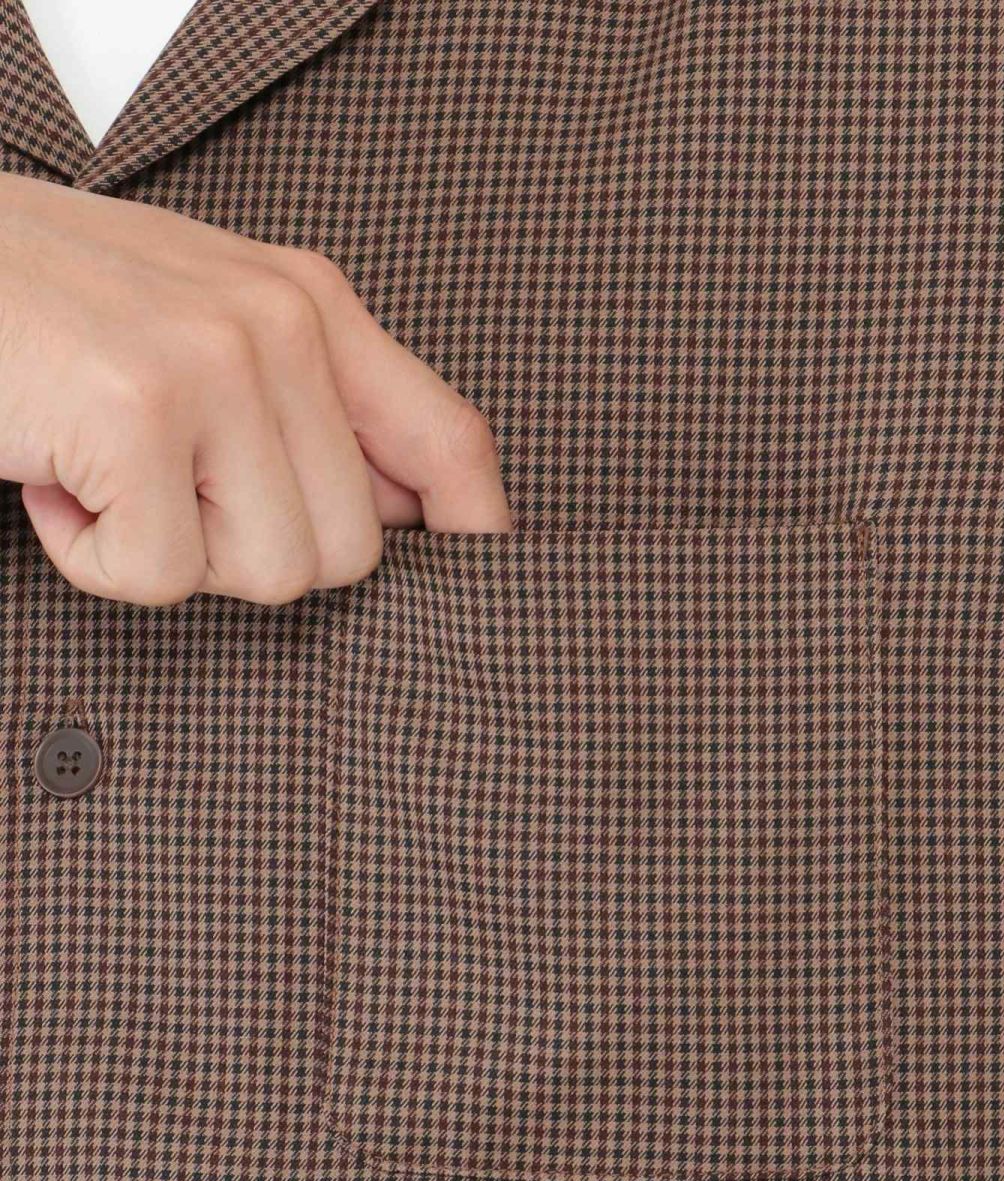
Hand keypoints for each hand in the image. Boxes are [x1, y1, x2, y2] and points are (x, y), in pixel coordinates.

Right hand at [0, 173, 511, 604]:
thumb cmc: (54, 305)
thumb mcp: (208, 327)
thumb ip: (315, 409)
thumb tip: (410, 515)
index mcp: (312, 304)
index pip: (449, 438)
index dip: (476, 529)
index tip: (473, 578)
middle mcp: (282, 325)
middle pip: (350, 550)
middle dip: (250, 551)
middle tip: (168, 487)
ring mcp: (216, 365)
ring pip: (269, 574)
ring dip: (173, 553)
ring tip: (113, 473)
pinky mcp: (140, 414)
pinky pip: (160, 576)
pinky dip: (93, 556)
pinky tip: (59, 479)